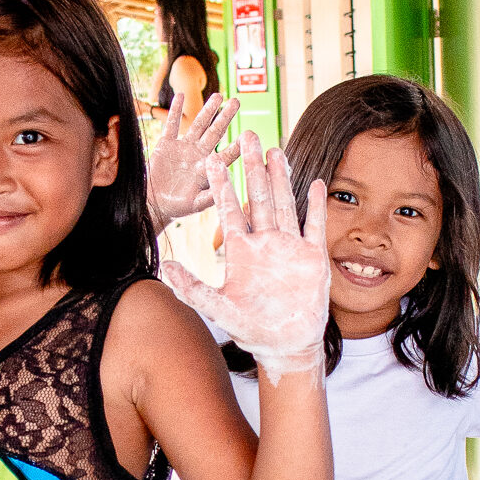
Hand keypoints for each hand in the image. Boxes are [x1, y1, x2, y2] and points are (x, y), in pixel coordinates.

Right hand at [148, 92, 242, 228]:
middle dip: (225, 117)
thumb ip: (210, 197)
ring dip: (207, 110)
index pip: (227, 154)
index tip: (249, 135)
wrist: (154, 203)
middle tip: (237, 101)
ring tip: (218, 96)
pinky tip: (180, 96)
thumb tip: (228, 191)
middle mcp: (199, 154)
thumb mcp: (195, 204)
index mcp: (208, 168)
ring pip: (197, 125)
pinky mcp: (166, 145)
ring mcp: (184, 148)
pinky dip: (174, 111)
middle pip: (215, 132)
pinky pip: (171, 125)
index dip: (237, 145)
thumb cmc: (177, 207)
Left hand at [161, 132, 329, 381]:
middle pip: (258, 196)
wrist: (284, 345)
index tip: (212, 158)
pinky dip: (316, 205)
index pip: (229, 208)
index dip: (221, 184)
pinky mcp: (312, 257)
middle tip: (248, 134)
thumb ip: (191, 287)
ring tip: (275, 150)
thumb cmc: (250, 328)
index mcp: (240, 249)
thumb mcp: (216, 307)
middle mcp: (264, 242)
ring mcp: (289, 247)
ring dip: (281, 177)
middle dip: (252, 166)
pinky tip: (316, 183)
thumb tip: (163, 268)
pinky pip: (314, 226)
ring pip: (285, 203)